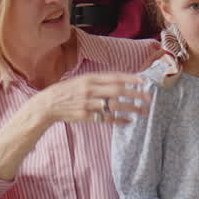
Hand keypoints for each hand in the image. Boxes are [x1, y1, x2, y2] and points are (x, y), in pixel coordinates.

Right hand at [30, 72, 149, 124]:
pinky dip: (119, 120)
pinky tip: (129, 121)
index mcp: (90, 78)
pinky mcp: (86, 116)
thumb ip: (98, 81)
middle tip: (149, 98)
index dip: (130, 78)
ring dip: (131, 108)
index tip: (144, 82)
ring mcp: (88, 103)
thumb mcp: (81, 80)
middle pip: (118, 91)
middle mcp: (90, 89)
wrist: (48, 104)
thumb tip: (120, 82)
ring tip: (144, 111)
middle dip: (135, 94)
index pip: (114, 77)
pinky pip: (106, 118)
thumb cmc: (67, 91)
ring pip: (114, 105)